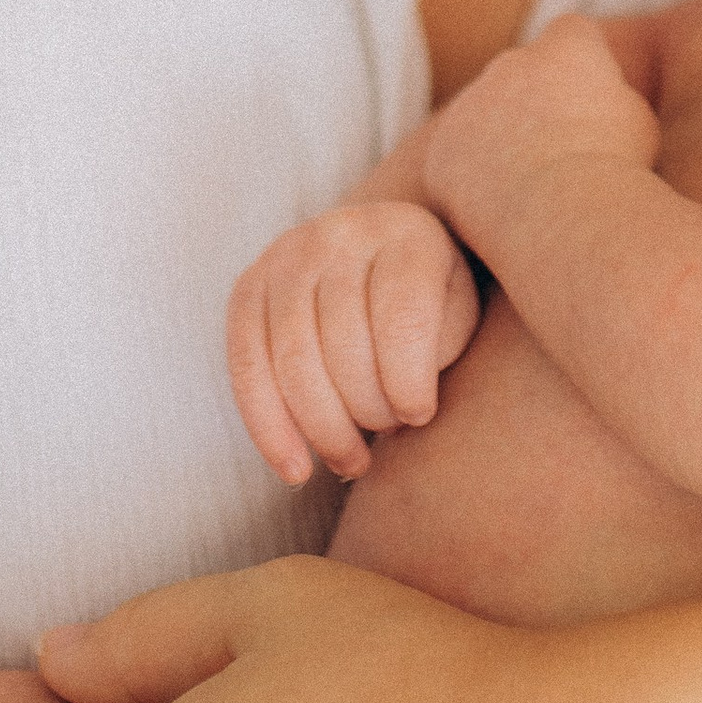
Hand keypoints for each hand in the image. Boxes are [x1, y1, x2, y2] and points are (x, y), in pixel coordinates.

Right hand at [226, 201, 480, 483]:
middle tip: (386, 437)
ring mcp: (287, 255)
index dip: (408, 381)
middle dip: (365, 411)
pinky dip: (268, 428)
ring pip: (292, 359)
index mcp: (406, 234)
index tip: (420, 416)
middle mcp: (341, 232)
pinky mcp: (248, 286)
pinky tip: (295, 469)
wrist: (382, 258)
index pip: (401, 317)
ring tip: (352, 460)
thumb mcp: (456, 315)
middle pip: (341, 342)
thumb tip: (402, 417)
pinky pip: (245, 366)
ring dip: (322, 428)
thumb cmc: (431, 304)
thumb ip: (439, 351)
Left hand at [424, 13, 659, 242]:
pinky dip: (472, 178)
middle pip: (521, 71)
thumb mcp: (639, 119)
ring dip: (500, 140)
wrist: (563, 214)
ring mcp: (468, 105)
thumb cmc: (616, 168)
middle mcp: (510, 64)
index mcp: (565, 49)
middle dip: (535, 100)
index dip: (584, 60)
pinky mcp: (440, 151)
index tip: (591, 92)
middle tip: (560, 147)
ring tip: (532, 187)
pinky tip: (499, 208)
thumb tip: (602, 96)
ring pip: (482, 115)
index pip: (573, 32)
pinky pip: (455, 159)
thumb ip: (613, 94)